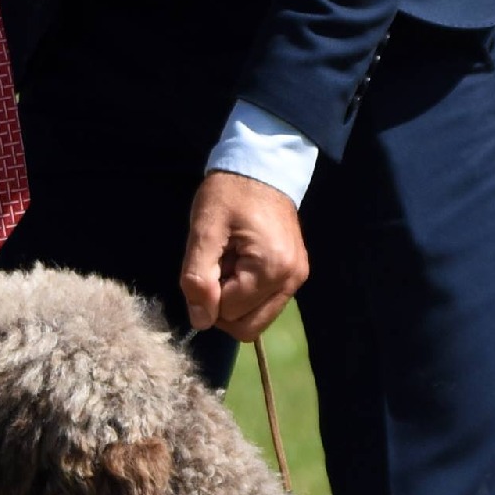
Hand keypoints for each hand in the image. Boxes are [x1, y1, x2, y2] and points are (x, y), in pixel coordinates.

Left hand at [179, 171, 308, 342]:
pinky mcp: (295, 276)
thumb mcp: (203, 229)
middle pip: (247, 328)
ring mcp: (296, 280)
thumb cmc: (230, 192)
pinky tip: (242, 264)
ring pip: (256, 321)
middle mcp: (291, 280)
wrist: (263, 166)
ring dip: (235, 301)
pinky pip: (265, 306)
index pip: (228, 313)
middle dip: (223, 306)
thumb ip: (197, 277)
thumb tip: (201, 321)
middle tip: (218, 267)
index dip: (208, 294)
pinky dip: (247, 294)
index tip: (210, 260)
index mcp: (271, 268)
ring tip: (231, 263)